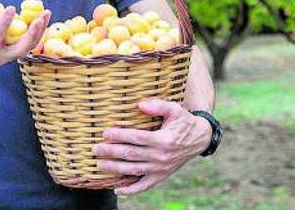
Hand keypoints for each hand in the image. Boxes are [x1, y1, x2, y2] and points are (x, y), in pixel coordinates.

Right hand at [0, 5, 49, 67]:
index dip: (3, 24)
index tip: (10, 8)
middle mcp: (0, 58)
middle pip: (20, 50)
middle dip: (31, 35)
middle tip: (40, 18)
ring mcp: (10, 57)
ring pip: (29, 47)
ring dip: (40, 31)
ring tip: (46, 13)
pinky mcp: (17, 52)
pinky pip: (30, 43)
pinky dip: (39, 31)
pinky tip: (44, 17)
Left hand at [92, 98, 212, 195]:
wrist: (199, 139)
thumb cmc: (183, 121)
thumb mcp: (175, 109)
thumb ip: (158, 105)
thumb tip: (140, 104)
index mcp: (164, 140)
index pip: (137, 138)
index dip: (120, 136)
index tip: (105, 133)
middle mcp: (161, 157)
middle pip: (131, 155)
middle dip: (111, 152)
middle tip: (95, 149)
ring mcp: (161, 169)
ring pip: (134, 170)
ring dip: (115, 169)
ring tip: (99, 164)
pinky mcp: (161, 176)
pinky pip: (145, 186)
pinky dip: (131, 190)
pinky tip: (117, 189)